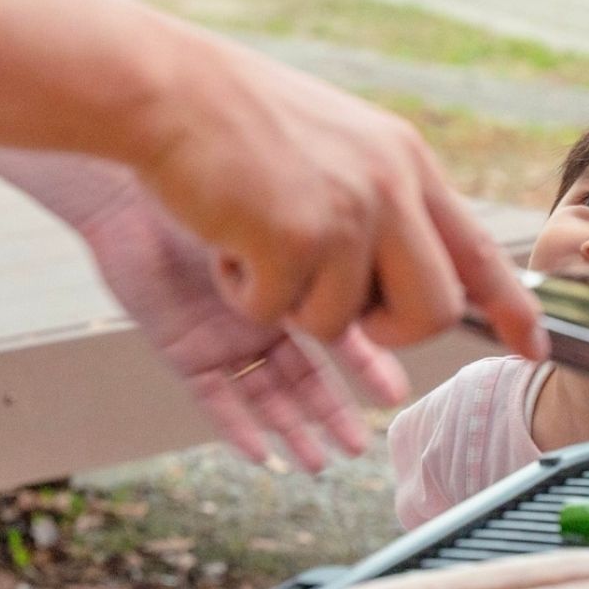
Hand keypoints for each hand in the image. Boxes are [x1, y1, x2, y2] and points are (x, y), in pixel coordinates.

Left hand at [0, 148, 410, 470]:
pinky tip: (264, 455)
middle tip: (368, 426)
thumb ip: (375, 229)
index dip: (393, 341)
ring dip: (308, 422)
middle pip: (323, 355)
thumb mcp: (327, 185)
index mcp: (318, 245)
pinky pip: (217, 396)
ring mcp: (230, 316)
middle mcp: (278, 285)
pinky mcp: (183, 338)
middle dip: (347, 393)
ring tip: (335, 456)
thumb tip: (439, 273)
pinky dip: (242, 426)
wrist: (149, 131)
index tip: (422, 376)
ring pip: (277, 386)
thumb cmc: (239, 137)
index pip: (371, 304)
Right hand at [128, 35, 546, 358]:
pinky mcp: (294, 240)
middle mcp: (391, 185)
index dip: (511, 309)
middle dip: (388, 334)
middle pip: (434, 310)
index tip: (532, 350)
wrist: (167, 89)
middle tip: (334, 307)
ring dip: (289, 302)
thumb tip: (411, 279)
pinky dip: (242, 292)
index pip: (478, 249)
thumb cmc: (234, 120)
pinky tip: (224, 236)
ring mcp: (347, 213)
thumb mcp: (337, 145)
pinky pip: (275, 315)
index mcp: (405, 160)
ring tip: (254, 241)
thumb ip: (381, 200)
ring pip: (342, 324)